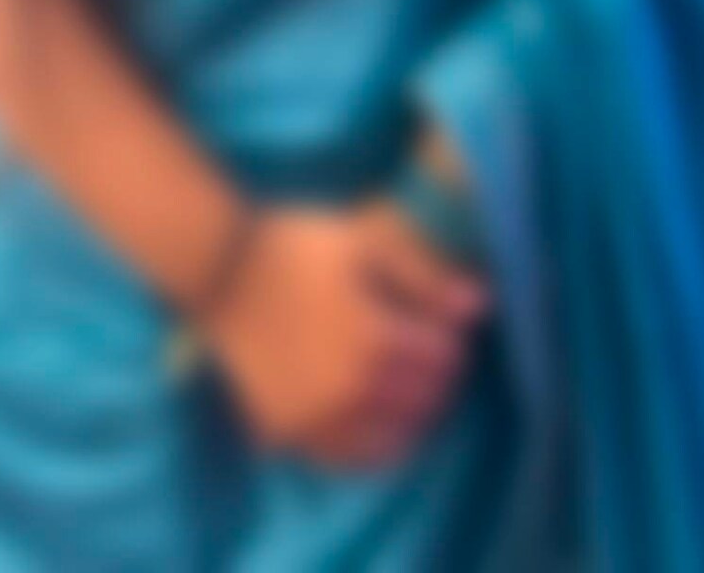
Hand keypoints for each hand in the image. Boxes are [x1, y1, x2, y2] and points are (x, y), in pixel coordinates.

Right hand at [202, 200, 488, 469]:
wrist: (220, 271)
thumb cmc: (297, 246)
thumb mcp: (366, 244)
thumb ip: (425, 277)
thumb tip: (483, 306)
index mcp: (375, 338)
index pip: (444, 360)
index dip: (453, 342)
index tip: (446, 327)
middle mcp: (351, 390)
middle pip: (424, 402)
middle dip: (439, 379)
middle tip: (430, 356)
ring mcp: (317, 419)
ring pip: (391, 439)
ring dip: (411, 415)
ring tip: (406, 388)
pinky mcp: (287, 433)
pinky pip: (344, 459)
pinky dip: (371, 447)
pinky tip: (375, 425)